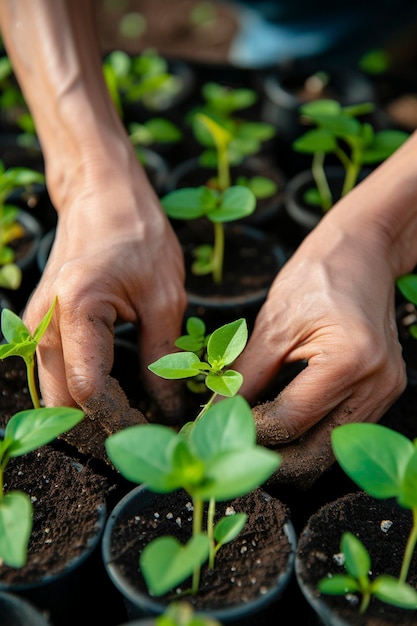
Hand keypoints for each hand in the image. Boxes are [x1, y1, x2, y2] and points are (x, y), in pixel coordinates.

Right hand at [24, 158, 186, 428]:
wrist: (101, 196)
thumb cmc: (136, 234)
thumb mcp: (164, 297)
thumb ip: (162, 357)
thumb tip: (169, 408)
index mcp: (76, 311)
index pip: (91, 390)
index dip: (124, 419)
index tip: (160, 430)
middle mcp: (44, 325)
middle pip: (63, 402)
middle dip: (103, 428)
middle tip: (148, 437)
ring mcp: (37, 327)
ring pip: (56, 394)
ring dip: (92, 416)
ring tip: (137, 423)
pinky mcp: (44, 327)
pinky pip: (58, 375)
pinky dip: (84, 395)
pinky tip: (119, 399)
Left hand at [235, 208, 406, 486]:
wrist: (362, 252)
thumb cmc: (317, 276)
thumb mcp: (273, 323)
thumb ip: (245, 375)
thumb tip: (216, 414)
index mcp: (347, 361)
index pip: (289, 422)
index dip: (247, 433)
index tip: (214, 431)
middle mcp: (375, 383)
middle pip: (316, 453)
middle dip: (270, 459)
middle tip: (231, 449)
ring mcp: (386, 390)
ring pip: (331, 449)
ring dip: (292, 452)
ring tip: (252, 439)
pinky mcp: (385, 390)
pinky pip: (344, 429)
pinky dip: (312, 434)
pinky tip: (283, 424)